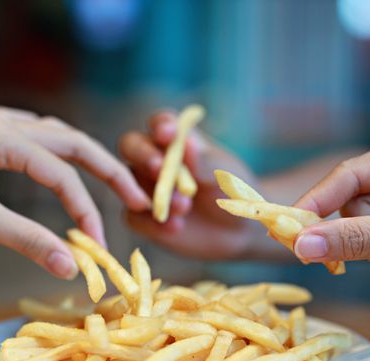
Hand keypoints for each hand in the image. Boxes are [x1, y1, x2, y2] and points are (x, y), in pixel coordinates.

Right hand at [118, 110, 267, 258]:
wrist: (239, 228)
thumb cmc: (234, 190)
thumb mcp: (225, 175)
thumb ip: (204, 162)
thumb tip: (186, 143)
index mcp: (178, 140)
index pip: (161, 123)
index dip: (160, 126)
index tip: (167, 134)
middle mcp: (155, 158)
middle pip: (131, 146)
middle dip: (142, 154)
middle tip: (159, 168)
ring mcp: (146, 187)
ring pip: (129, 182)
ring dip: (154, 193)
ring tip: (184, 207)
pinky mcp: (143, 217)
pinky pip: (133, 216)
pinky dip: (151, 222)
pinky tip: (176, 227)